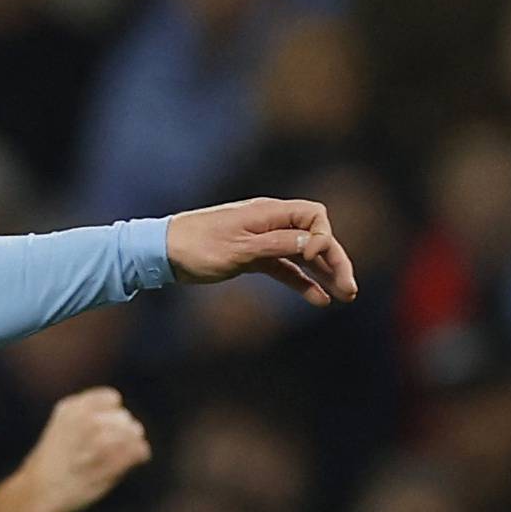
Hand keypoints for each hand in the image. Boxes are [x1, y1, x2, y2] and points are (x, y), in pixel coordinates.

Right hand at [11, 387, 150, 511]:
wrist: (38, 493)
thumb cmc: (51, 465)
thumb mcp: (60, 429)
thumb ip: (87, 418)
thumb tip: (128, 423)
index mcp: (71, 408)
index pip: (112, 399)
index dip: (111, 415)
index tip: (102, 431)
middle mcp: (86, 419)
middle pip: (124, 418)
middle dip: (122, 432)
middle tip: (107, 452)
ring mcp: (100, 439)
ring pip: (134, 433)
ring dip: (130, 445)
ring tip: (117, 459)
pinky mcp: (111, 460)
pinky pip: (139, 450)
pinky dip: (138, 457)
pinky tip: (126, 466)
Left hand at [165, 197, 357, 305]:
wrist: (161, 253)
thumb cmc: (197, 246)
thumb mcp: (240, 249)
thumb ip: (279, 245)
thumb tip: (316, 243)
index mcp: (268, 212)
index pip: (315, 216)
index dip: (324, 236)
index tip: (315, 257)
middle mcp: (269, 223)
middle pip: (315, 238)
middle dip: (335, 261)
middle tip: (349, 290)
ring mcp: (261, 240)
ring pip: (302, 255)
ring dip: (323, 274)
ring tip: (344, 296)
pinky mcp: (251, 257)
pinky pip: (284, 268)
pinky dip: (301, 281)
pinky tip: (317, 299)